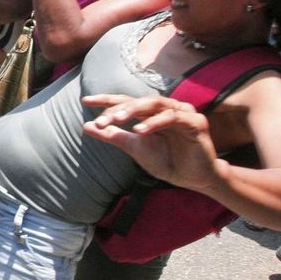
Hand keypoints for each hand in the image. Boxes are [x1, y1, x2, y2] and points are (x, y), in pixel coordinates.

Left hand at [82, 94, 221, 191]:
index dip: (106, 100)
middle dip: (118, 109)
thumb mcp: (135, 148)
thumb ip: (113, 136)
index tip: (85, 100)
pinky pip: (173, 117)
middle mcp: (165, 108)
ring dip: (134, 111)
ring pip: (155, 104)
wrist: (194, 179)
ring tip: (117, 120)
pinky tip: (140, 131)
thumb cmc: (167, 161)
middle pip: (138, 101)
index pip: (125, 101)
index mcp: (150, 112)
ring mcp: (182, 112)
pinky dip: (155, 122)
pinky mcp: (195, 122)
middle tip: (101, 121)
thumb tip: (87, 126)